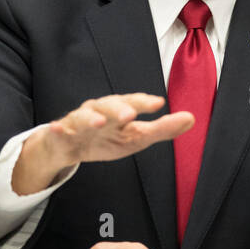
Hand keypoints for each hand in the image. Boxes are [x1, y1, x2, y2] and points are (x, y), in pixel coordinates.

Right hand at [12, 93, 194, 194]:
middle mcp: (99, 110)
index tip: (159, 103)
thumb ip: (162, 129)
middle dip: (119, 108)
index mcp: (119, 109)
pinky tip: (58, 129)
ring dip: (91, 118)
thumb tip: (191, 119)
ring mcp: (78, 121)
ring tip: (99, 122)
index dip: (144, 102)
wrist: (67, 146)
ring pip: (84, 117)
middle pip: (109, 105)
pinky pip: (58, 131)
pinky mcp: (60, 134)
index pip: (133, 102)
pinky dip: (58, 129)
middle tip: (130, 114)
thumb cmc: (106, 138)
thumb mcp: (136, 136)